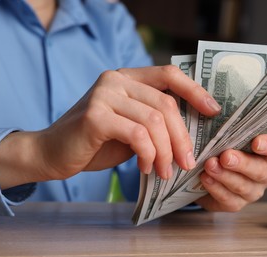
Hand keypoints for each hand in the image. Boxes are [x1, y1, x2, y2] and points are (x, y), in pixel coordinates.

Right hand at [0, 66, 220, 188]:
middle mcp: (116, 79)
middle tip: (187, 162)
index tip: (213, 111)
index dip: (195, 90)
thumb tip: (189, 134)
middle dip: (182, 137)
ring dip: (165, 151)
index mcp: (128, 78)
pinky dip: (148, 154)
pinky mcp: (95, 115)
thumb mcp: (131, 128)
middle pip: (166, 104)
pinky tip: (146, 168)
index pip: (169, 74)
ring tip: (164, 171)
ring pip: (154, 120)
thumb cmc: (96, 142)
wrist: (52, 153)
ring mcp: (105, 94)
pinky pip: (137, 134)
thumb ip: (154, 122)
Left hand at [196, 134, 266, 211]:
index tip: (256, 142)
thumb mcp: (225, 137)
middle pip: (261, 170)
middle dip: (242, 163)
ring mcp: (252, 190)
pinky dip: (216, 188)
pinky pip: (229, 199)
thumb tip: (216, 114)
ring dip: (226, 175)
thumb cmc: (219, 149)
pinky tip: (205, 178)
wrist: (202, 175)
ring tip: (210, 165)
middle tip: (226, 156)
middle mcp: (265, 172)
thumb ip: (228, 130)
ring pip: (244, 186)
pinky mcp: (237, 204)